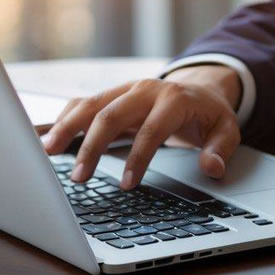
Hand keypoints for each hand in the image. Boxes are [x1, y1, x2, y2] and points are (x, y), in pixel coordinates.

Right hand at [41, 65, 241, 187]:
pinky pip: (82, 104)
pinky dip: (64, 119)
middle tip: (80, 177)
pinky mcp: (112, 95)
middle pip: (111, 114)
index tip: (127, 185)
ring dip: (67, 128)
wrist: (200, 90)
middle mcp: (145, 89)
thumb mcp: (226, 131)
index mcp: (173, 99)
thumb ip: (220, 149)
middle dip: (92, 146)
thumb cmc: (210, 115)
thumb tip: (212, 167)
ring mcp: (125, 90)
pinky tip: (49, 139)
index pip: (151, 129)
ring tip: (48, 153)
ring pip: (89, 105)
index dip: (138, 157)